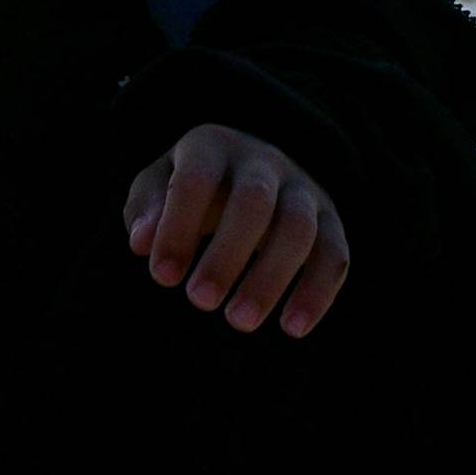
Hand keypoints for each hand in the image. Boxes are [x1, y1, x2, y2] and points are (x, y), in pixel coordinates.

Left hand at [124, 124, 350, 337]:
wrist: (248, 168)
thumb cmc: (190, 187)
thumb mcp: (157, 185)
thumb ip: (146, 210)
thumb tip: (141, 243)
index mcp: (212, 146)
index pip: (196, 180)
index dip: (179, 228)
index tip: (162, 278)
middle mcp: (263, 162)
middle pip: (253, 202)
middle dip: (226, 255)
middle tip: (198, 301)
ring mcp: (302, 190)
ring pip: (299, 229)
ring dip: (271, 278)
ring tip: (239, 322)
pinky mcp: (330, 222)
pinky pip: (334, 255)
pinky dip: (316, 292)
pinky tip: (293, 328)